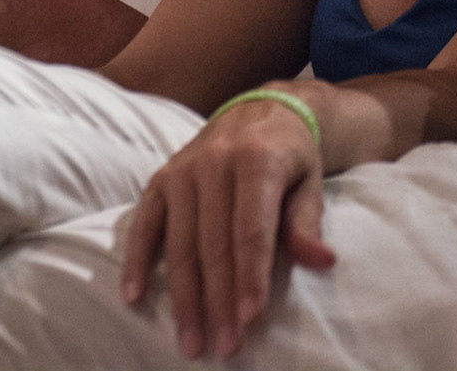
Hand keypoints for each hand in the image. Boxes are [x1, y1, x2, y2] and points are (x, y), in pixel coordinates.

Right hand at [121, 93, 336, 360]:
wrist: (262, 112)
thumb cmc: (291, 156)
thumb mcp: (310, 182)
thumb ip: (307, 223)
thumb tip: (322, 261)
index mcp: (257, 159)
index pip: (251, 230)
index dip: (250, 276)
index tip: (250, 319)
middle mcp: (214, 162)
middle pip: (213, 244)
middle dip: (218, 300)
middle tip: (224, 345)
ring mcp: (182, 170)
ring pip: (179, 243)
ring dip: (184, 297)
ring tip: (191, 341)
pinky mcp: (161, 179)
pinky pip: (143, 224)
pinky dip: (136, 262)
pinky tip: (134, 298)